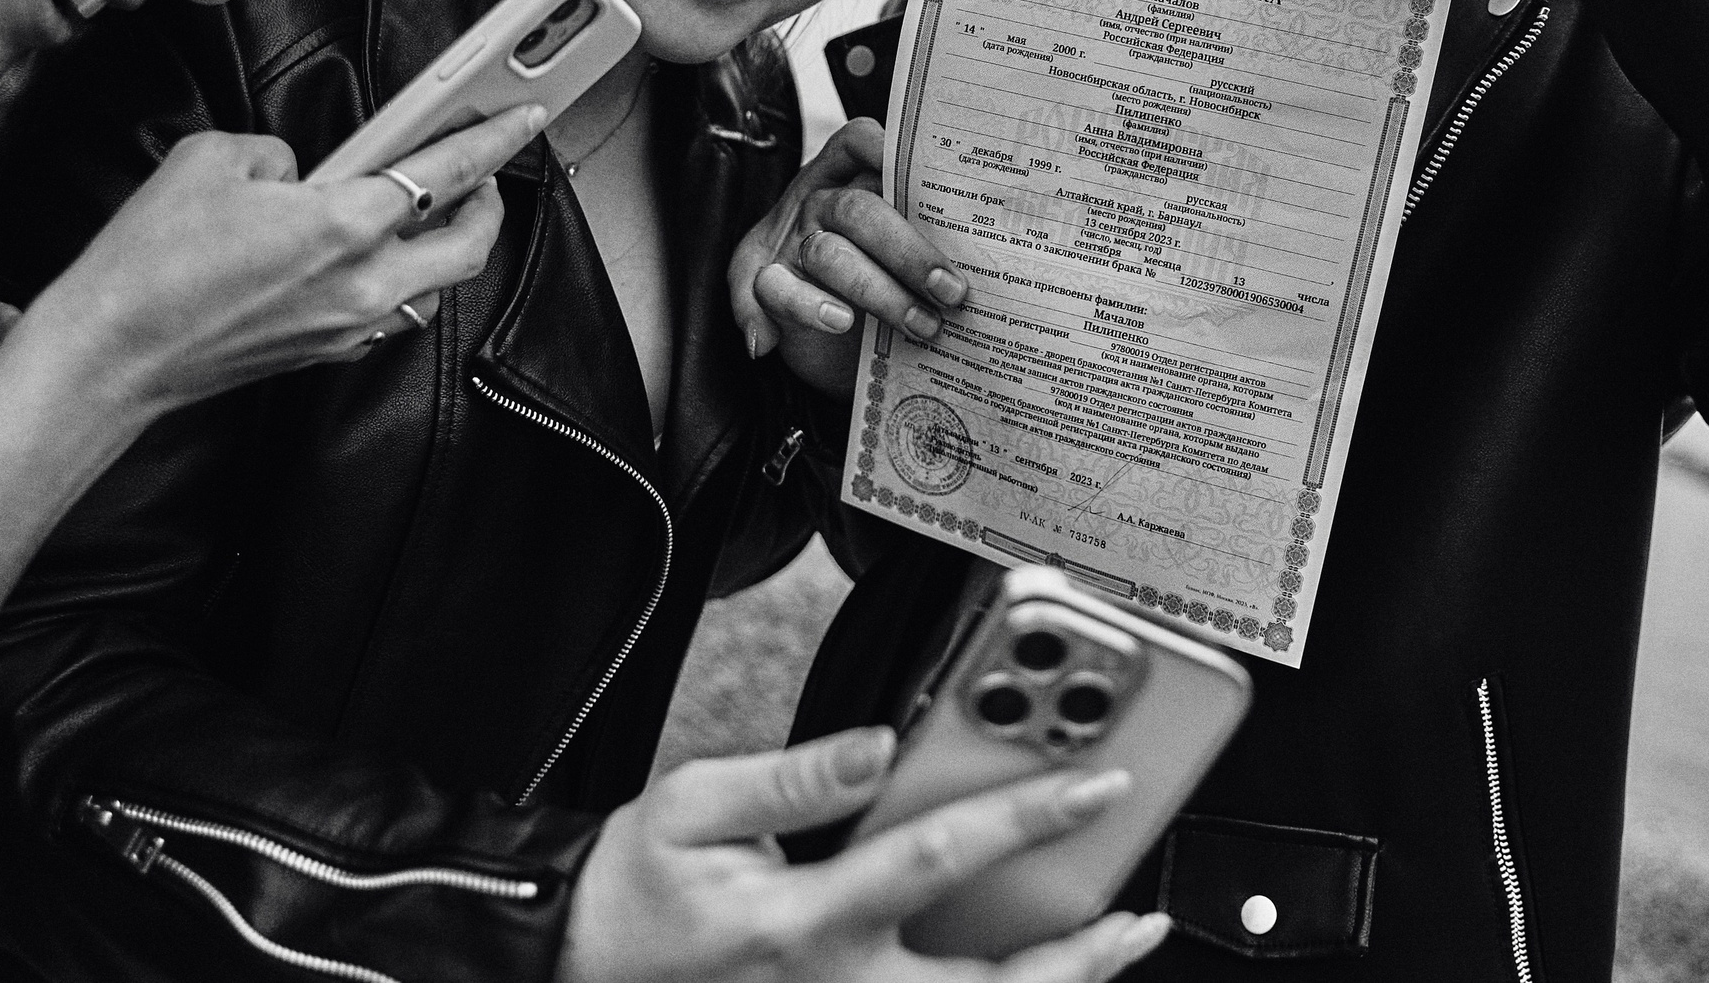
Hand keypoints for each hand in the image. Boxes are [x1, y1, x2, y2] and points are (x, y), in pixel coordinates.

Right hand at [10, 106, 546, 422]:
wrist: (110, 354)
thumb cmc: (148, 261)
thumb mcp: (213, 160)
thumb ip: (280, 154)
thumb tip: (301, 173)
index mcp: (343, 226)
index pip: (449, 172)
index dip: (497, 138)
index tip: (527, 116)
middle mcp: (362, 284)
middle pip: (471, 245)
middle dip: (491, 204)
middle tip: (487, 172)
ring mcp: (349, 327)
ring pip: (433, 283)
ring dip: (442, 244)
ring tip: (430, 208)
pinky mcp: (326, 353)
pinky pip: (388, 312)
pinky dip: (395, 279)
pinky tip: (369, 256)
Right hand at [561, 727, 1168, 982]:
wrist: (570, 969)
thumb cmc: (631, 896)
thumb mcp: (690, 810)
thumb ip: (792, 780)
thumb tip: (876, 749)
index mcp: (807, 921)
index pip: (941, 862)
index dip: (1026, 819)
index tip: (1093, 788)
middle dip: (1080, 956)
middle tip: (1138, 919)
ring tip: (1112, 951)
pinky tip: (1030, 979)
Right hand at [728, 121, 969, 397]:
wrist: (816, 335)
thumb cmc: (878, 278)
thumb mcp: (903, 248)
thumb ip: (929, 234)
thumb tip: (983, 252)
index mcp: (853, 177)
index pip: (864, 144)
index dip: (891, 153)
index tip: (932, 179)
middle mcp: (820, 201)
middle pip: (858, 211)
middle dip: (909, 252)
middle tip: (951, 291)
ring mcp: (793, 243)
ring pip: (830, 254)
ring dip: (880, 293)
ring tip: (923, 325)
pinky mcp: (767, 285)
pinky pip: (777, 289)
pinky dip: (808, 306)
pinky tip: (840, 322)